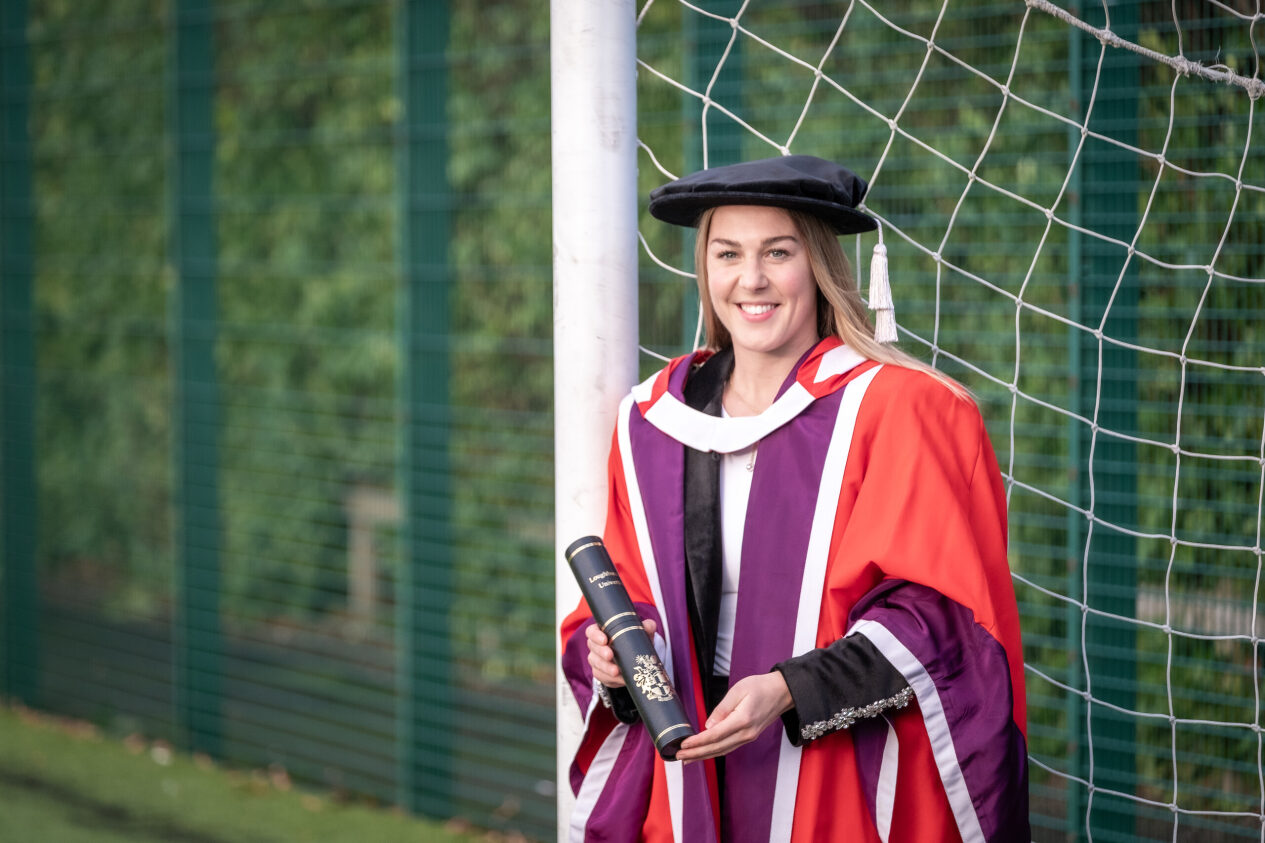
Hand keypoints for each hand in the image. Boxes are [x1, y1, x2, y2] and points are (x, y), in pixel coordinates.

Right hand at [586, 618, 656, 687]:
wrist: (635, 660)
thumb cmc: (634, 642)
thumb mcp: (640, 634)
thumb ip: (646, 627)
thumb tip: (649, 625)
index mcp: (602, 632)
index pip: (592, 631)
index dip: (595, 635)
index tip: (604, 640)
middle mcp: (596, 645)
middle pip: (593, 647)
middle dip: (601, 652)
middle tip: (610, 655)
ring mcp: (596, 660)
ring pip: (596, 663)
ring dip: (605, 667)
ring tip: (616, 671)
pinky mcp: (600, 673)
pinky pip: (602, 676)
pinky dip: (611, 678)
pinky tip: (620, 679)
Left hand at [674, 672, 792, 761]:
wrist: (782, 692)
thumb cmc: (760, 686)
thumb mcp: (738, 690)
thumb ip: (722, 709)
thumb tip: (707, 726)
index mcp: (742, 720)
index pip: (715, 736)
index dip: (697, 742)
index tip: (682, 745)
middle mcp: (746, 733)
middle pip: (716, 748)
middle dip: (696, 753)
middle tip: (678, 756)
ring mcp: (748, 737)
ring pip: (722, 751)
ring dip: (703, 756)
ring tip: (686, 759)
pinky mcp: (748, 737)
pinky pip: (728, 748)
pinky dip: (713, 752)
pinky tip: (704, 753)